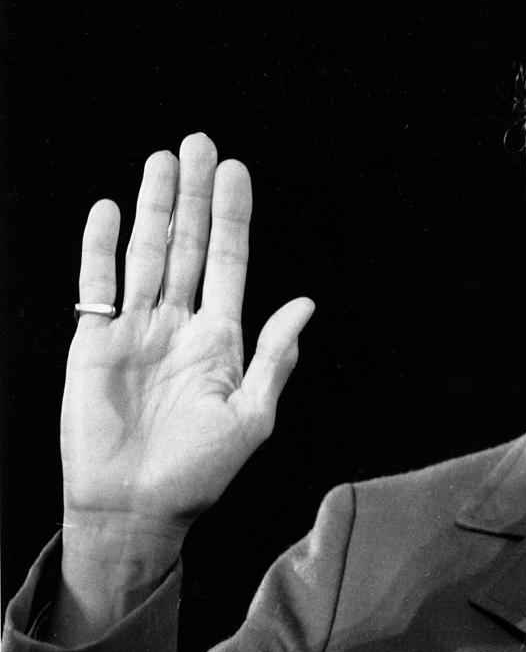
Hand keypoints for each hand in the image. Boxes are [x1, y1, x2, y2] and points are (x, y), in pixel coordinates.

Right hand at [52, 134, 312, 641]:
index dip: (231, 217)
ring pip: (146, 254)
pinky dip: (102, 248)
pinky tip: (111, 210)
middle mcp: (179, 323)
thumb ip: (275, 358)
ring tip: (162, 160)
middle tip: (198, 143)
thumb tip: (306, 305)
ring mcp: (136, 329)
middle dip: (193, 195)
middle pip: (187, 244)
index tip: (236, 171)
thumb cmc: (200, 470)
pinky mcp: (94, 343)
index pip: (228, 261)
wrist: (137, 508)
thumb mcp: (252, 416)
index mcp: (221, 337)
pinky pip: (98, 286)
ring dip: (153, 207)